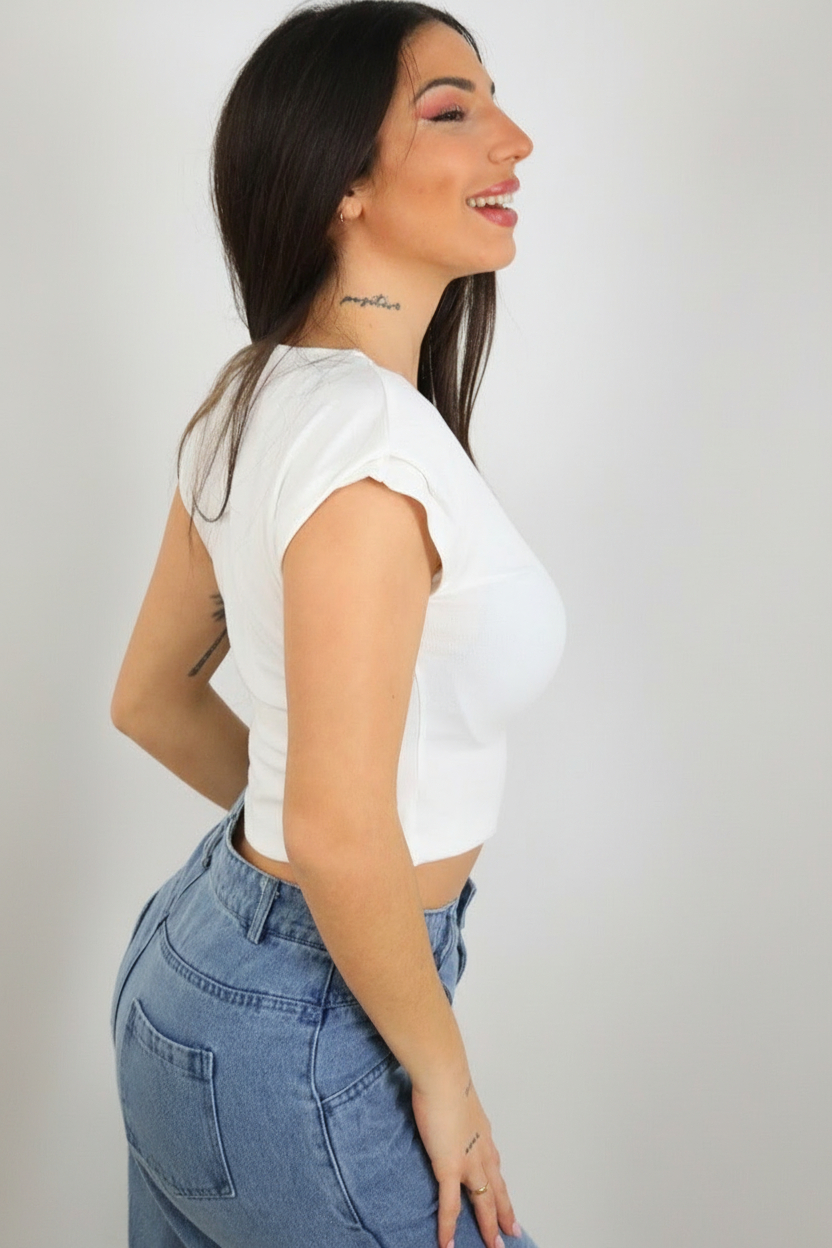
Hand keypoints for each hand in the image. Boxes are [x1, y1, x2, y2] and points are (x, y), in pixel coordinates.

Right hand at [411, 1073, 520, 1247]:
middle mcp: (481, 1151)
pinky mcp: (449, 1167)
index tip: (506, 1202)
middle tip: (512, 1233)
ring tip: (492, 1245)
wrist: (443, 1076)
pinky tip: (447, 1244)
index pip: (496, 1169)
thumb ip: (457, 1113)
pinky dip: (448, 1227)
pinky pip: (450, 1205)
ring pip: (482, 1201)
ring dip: (487, 1226)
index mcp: (483, 1135)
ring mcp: (468, 1162)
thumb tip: (448, 1111)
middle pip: (497, 1190)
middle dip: (504, 1214)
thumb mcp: (458, 1100)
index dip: (501, 1188)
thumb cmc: (447, 1081)